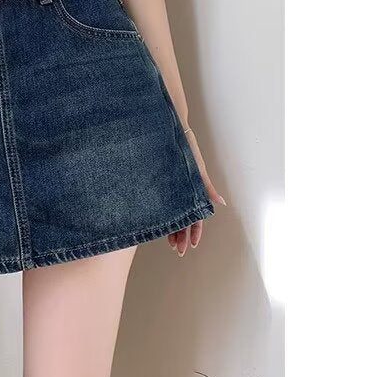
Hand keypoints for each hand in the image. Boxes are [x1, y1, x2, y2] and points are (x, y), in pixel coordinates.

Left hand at [168, 127, 226, 256]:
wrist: (165, 126)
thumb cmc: (184, 144)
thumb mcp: (196, 167)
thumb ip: (205, 186)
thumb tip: (220, 203)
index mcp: (193, 189)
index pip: (195, 216)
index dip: (193, 232)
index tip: (190, 245)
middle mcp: (181, 191)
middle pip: (183, 219)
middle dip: (181, 235)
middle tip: (177, 250)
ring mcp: (170, 188)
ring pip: (172, 214)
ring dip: (172, 229)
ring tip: (168, 242)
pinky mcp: (159, 182)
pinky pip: (161, 203)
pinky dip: (161, 215)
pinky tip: (156, 224)